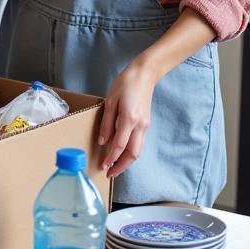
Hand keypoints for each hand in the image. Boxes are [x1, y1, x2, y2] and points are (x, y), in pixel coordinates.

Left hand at [98, 60, 155, 178]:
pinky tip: (122, 155)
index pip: (119, 146)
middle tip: (109, 174)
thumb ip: (106, 123)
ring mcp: (145, 126)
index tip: (102, 167)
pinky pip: (139, 143)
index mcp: (129, 119)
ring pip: (138, 151)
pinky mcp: (146, 124)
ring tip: (114, 167)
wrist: (145, 75)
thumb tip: (102, 142)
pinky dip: (131, 153)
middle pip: (132, 154)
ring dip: (127, 162)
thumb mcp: (110, 101)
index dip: (110, 159)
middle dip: (121, 166)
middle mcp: (140, 126)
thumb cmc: (125, 84)